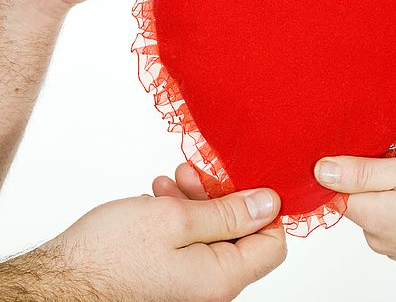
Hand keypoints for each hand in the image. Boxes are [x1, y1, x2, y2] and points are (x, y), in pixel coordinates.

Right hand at [6, 187, 286, 300]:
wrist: (55, 285)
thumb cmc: (109, 255)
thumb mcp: (177, 219)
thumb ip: (230, 213)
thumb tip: (270, 204)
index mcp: (221, 279)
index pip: (273, 244)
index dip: (265, 209)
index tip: (245, 180)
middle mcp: (209, 289)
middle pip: (239, 236)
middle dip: (219, 197)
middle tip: (193, 173)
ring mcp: (188, 287)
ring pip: (210, 236)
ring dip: (195, 202)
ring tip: (169, 182)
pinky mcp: (168, 281)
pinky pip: (188, 246)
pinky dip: (178, 219)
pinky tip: (157, 199)